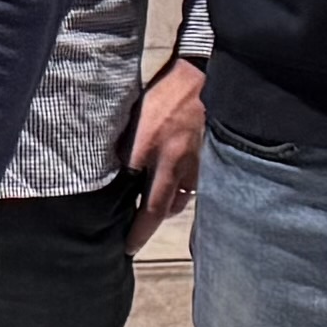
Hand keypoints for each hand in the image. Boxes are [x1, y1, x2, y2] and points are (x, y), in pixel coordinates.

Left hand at [126, 58, 207, 241]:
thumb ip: (127, 154)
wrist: (203, 79)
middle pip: (167, 208)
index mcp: (160, 160)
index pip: (150, 208)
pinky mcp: (211, 158)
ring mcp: (199, 165)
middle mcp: (182, 168)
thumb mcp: (136, 125)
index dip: (139, 232)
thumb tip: (116, 178)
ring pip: (182, 195)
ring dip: (167, 202)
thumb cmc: (165, 98)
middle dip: (151, 222)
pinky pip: (194, 182)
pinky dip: (182, 185)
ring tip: (153, 198)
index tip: (128, 248)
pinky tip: (174, 177)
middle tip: (136, 228)